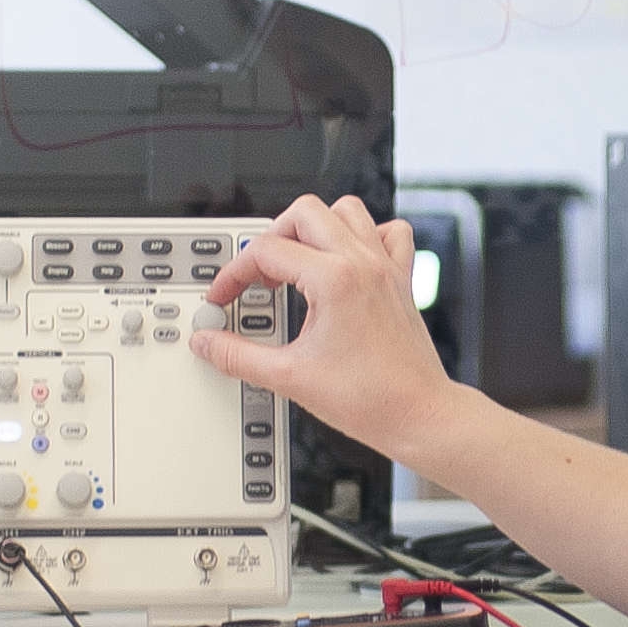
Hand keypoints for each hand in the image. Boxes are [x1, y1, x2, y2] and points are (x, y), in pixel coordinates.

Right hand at [192, 194, 463, 458]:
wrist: (419, 415)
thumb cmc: (371, 399)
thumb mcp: (289, 378)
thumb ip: (238, 356)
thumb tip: (208, 342)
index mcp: (335, 279)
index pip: (266, 251)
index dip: (233, 274)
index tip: (224, 299)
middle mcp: (363, 263)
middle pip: (304, 212)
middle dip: (270, 238)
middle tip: (257, 277)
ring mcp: (386, 268)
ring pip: (347, 211)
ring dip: (314, 228)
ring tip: (295, 262)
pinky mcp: (401, 280)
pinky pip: (390, 233)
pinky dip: (366, 236)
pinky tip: (347, 261)